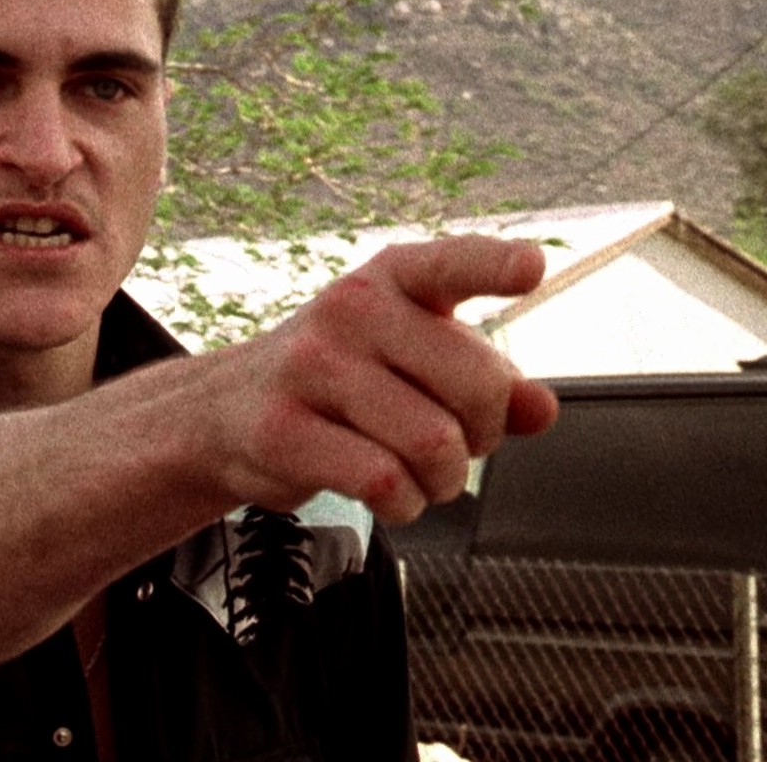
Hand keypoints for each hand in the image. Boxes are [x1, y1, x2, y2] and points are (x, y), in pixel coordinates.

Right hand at [214, 235, 557, 523]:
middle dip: (484, 436)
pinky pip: (382, 480)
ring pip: (433, 443)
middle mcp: (351, 310)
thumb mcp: (413, 361)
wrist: (225, 412)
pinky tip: (390, 495)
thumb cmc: (339, 382)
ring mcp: (311, 366)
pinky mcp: (282, 429)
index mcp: (391, 280)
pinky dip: (403, 503)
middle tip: (457, 446)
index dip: (494, 264)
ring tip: (420, 476)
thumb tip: (541, 408)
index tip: (532, 268)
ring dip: (443, 480)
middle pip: (476, 385)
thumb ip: (486, 380)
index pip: (450, 263)